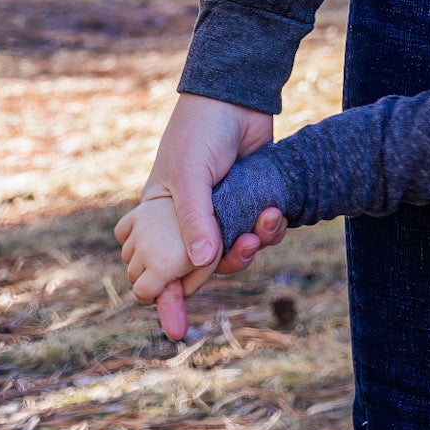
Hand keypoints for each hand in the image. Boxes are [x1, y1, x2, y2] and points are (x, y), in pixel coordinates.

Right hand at [123, 94, 284, 337]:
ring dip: (251, 248)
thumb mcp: (187, 176)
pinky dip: (269, 230)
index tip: (177, 331)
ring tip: (262, 226)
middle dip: (223, 268)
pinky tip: (275, 213)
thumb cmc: (199, 133)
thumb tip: (202, 263)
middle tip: (241, 248)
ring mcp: (222, 216)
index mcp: (157, 222)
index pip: (154, 273)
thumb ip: (194, 219)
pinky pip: (260, 234)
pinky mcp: (252, 205)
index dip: (166, 301)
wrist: (238, 98)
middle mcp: (189, 224)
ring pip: (235, 255)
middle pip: (201, 271)